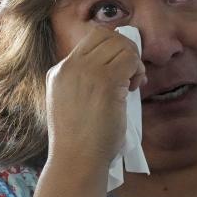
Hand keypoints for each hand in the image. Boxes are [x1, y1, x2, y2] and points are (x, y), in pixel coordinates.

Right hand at [45, 26, 146, 170]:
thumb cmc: (79, 141)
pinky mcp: (104, 82)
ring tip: (131, 83)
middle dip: (124, 50)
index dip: (111, 47)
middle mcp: (69, 67)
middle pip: (105, 35)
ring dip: (133, 61)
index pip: (90, 38)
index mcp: (58, 71)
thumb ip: (82, 82)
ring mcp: (86, 72)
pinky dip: (137, 70)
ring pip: (120, 44)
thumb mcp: (70, 102)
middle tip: (130, 74)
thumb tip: (114, 68)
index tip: (119, 68)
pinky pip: (130, 59)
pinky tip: (133, 88)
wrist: (76, 161)